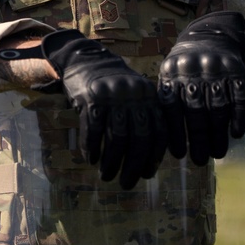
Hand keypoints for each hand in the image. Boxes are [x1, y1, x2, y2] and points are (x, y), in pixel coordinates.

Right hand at [41, 29, 165, 188]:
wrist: (85, 60)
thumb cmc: (113, 87)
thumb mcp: (135, 95)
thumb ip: (145, 119)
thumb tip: (149, 161)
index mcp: (150, 96)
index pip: (159, 132)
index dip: (154, 157)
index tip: (147, 175)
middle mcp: (134, 95)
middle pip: (139, 138)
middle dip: (134, 166)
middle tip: (127, 183)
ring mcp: (112, 96)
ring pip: (116, 138)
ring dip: (112, 162)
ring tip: (107, 176)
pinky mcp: (90, 98)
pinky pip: (93, 130)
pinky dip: (92, 148)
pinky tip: (91, 159)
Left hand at [158, 11, 244, 164]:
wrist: (208, 35)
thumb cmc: (183, 67)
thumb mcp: (169, 76)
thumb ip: (167, 102)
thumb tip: (163, 143)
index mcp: (170, 72)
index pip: (171, 108)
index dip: (175, 133)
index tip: (179, 155)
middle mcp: (192, 69)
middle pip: (196, 111)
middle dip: (199, 139)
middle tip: (200, 160)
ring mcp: (216, 68)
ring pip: (218, 107)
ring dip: (219, 134)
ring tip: (217, 153)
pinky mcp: (236, 69)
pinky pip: (240, 97)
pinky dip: (239, 117)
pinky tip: (236, 134)